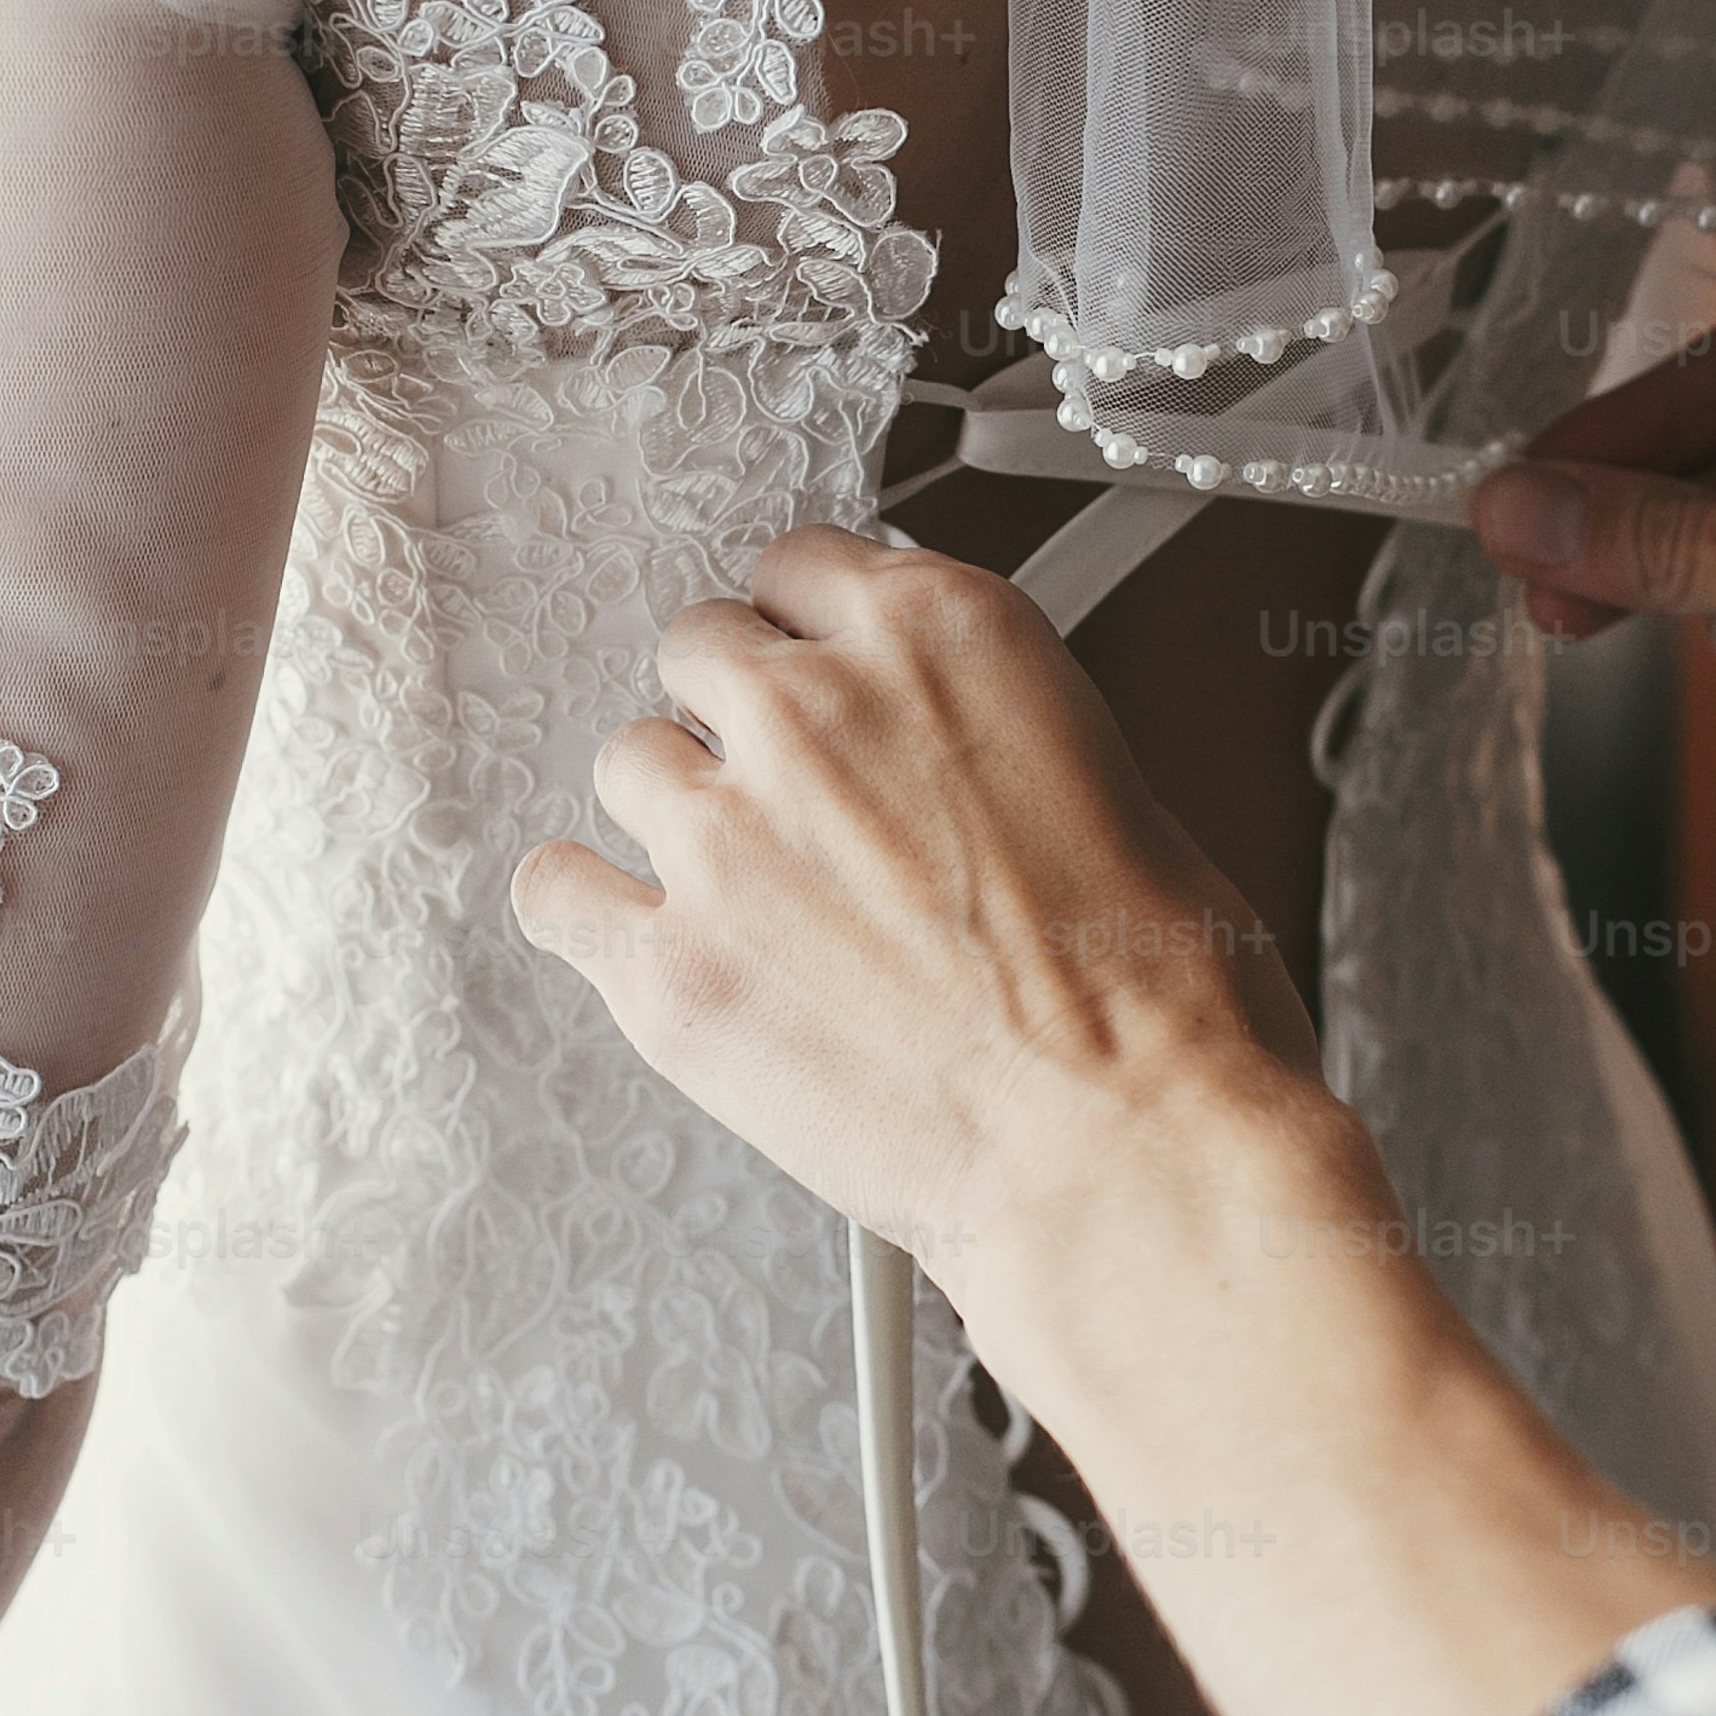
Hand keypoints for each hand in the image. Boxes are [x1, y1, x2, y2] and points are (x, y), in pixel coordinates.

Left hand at [509, 527, 1328, 1292]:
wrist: (1125, 1150)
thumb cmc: (1158, 996)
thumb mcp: (1110, 783)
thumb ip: (980, 733)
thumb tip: (938, 757)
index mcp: (937, 636)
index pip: (799, 566)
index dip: (805, 634)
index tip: (811, 672)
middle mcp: (813, 710)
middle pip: (698, 647)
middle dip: (738, 714)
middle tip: (786, 793)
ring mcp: (724, 835)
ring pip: (627, 760)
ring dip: (674, 812)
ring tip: (737, 886)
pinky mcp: (668, 965)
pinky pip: (557, 895)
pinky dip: (588, 913)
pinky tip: (629, 934)